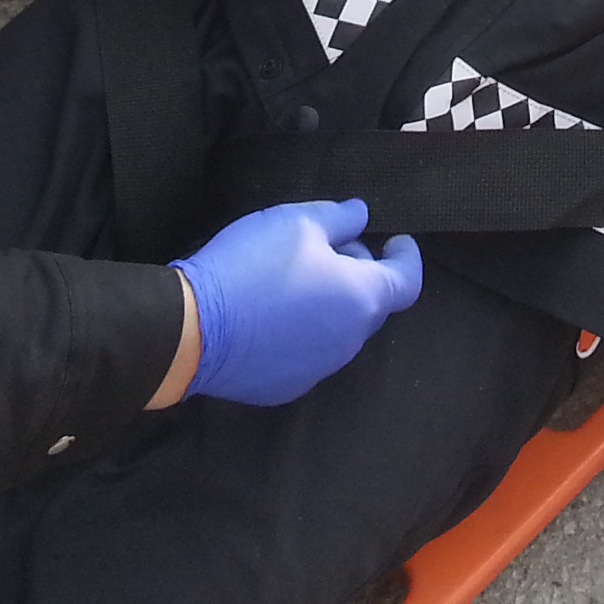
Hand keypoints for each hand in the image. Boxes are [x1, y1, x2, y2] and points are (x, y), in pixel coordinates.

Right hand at [173, 199, 423, 406]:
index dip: (406, 257)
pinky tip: (269, 314)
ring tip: (292, 278)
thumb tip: (362, 216)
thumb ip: (339, 217)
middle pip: (370, 304)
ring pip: (338, 330)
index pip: (408, 282)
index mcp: (362, 299)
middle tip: (325, 248)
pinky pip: (307, 353)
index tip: (396, 240)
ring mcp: (319, 370)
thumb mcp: (297, 221)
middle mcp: (350, 342)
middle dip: (359, 273)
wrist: (195, 328)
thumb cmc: (255, 266)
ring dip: (329, 305)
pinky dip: (301, 332)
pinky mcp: (287, 387)